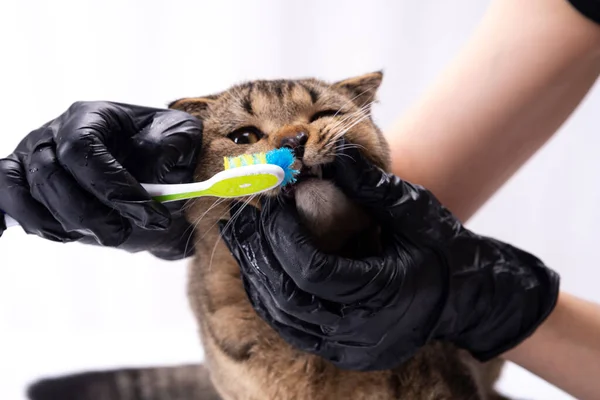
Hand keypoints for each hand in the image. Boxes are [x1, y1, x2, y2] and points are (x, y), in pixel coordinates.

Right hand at [0, 101, 202, 259]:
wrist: (152, 170)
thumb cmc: (165, 150)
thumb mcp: (182, 137)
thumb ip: (170, 145)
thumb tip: (150, 166)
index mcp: (92, 116)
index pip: (82, 147)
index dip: (112, 185)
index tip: (148, 214)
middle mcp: (54, 134)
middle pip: (51, 175)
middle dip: (91, 213)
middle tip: (125, 232)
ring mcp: (32, 158)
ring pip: (25, 193)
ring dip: (63, 224)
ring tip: (105, 236)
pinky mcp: (23, 183)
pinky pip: (3, 199)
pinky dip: (26, 220)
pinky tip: (57, 234)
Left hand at [220, 142, 559, 370]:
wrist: (469, 300)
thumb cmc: (445, 252)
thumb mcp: (413, 211)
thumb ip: (368, 184)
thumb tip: (331, 150)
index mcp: (384, 293)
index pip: (313, 270)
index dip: (283, 235)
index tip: (271, 202)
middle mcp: (364, 330)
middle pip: (289, 296)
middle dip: (260, 253)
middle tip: (242, 219)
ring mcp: (352, 347)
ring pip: (284, 317)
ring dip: (258, 276)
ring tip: (244, 239)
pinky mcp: (344, 351)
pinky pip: (293, 328)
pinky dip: (271, 297)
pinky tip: (261, 269)